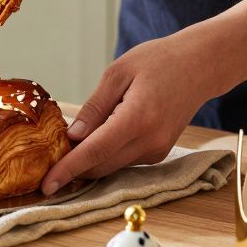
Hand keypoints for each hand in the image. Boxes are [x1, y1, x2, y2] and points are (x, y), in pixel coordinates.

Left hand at [40, 31, 227, 194]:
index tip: (46, 185)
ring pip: (110, 166)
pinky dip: (106, 152)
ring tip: (79, 132)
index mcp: (137, 119)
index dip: (68, 169)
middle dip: (73, 166)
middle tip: (49, 154)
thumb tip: (72, 137)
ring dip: (89, 158)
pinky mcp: (158, 153)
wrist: (200, 66)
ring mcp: (157, 151)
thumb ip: (95, 107)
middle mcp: (150, 142)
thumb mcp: (118, 73)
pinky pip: (123, 160)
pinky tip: (103, 131)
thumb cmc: (159, 61)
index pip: (95, 152)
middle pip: (100, 166)